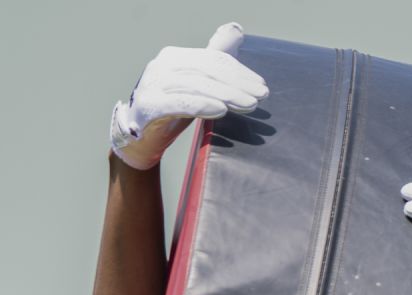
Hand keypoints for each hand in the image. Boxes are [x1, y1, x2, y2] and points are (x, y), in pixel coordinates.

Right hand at [109, 22, 268, 169]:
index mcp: (175, 57)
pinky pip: (177, 102)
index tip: (261, 86)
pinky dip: (201, 105)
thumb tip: (236, 31)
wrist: (140, 136)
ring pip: (195, 85)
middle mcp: (162, 66)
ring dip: (226, 94)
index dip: (239, 72)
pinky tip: (220, 110)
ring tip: (248, 105)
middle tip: (260, 96)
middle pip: (206, 70)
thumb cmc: (172, 108)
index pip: (212, 59)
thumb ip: (215, 61)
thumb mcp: (197, 83)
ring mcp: (152, 84)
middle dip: (237, 83)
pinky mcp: (147, 105)